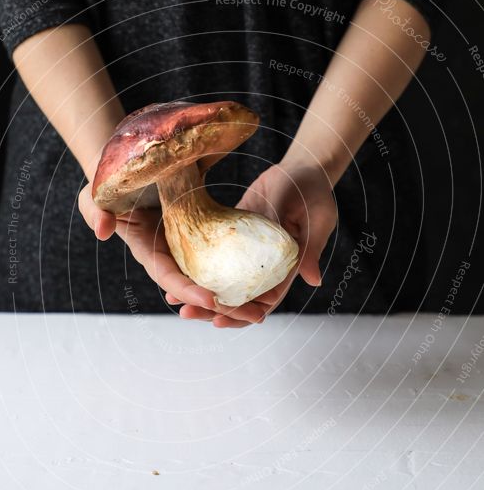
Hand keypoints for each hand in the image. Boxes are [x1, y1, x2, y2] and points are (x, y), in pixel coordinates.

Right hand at [78, 183, 271, 323]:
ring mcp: (189, 249)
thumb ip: (95, 211)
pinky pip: (223, 259)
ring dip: (236, 297)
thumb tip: (104, 231)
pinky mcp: (203, 236)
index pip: (170, 278)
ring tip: (264, 310)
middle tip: (252, 316)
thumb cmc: (113, 181)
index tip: (212, 300)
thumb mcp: (97, 193)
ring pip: (214, 279)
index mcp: (149, 252)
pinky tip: (265, 281)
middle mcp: (171, 257)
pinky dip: (240, 272)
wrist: (135, 166)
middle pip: (198, 288)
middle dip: (222, 306)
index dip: (189, 291)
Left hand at [174, 158, 336, 326]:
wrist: (302, 169)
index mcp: (286, 269)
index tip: (218, 320)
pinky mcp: (235, 234)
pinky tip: (175, 268)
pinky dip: (196, 264)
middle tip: (186, 313)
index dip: (241, 314)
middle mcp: (264, 266)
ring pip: (223, 281)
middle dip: (213, 309)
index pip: (263, 301)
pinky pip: (214, 255)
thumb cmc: (313, 192)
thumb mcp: (316, 220)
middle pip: (238, 298)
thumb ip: (310, 250)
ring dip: (200, 291)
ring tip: (174, 300)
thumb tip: (314, 281)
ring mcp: (247, 252)